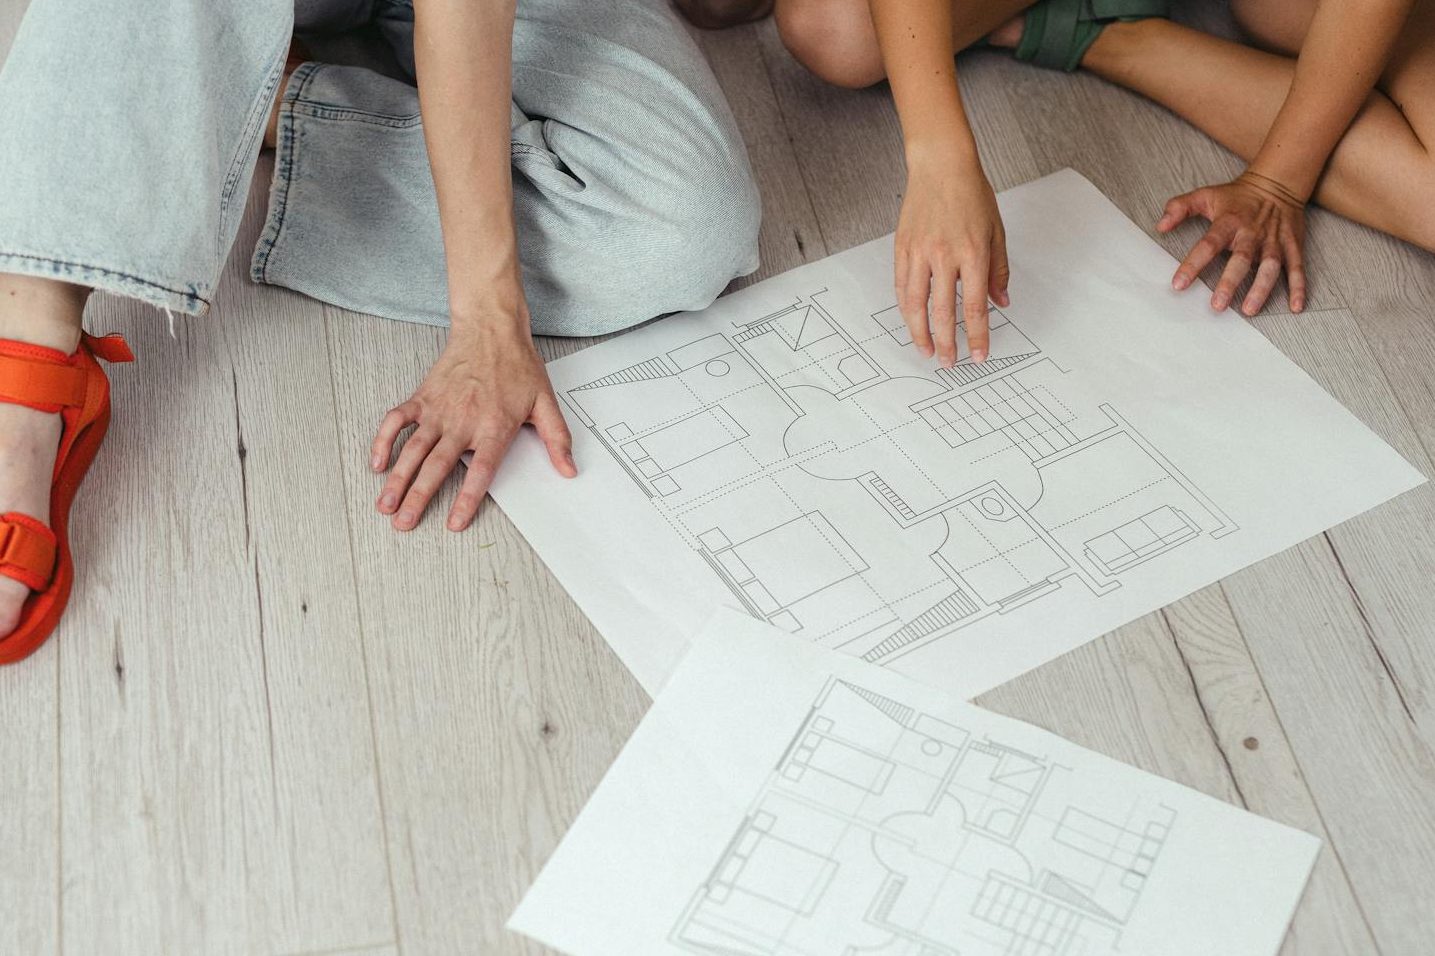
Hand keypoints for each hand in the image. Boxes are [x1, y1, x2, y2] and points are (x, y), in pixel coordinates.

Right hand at [370, 320, 576, 531]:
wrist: (491, 329)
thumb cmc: (518, 366)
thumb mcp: (545, 403)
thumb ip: (558, 439)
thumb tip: (570, 470)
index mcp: (494, 428)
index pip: (480, 472)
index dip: (466, 500)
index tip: (453, 523)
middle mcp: (463, 422)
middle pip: (437, 467)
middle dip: (418, 498)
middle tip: (404, 524)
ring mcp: (439, 410)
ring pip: (413, 450)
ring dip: (397, 480)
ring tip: (386, 505)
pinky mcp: (423, 397)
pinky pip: (397, 421)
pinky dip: (384, 441)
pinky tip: (377, 463)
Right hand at [895, 159, 1009, 366]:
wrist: (940, 165)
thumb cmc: (971, 194)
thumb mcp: (996, 231)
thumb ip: (999, 271)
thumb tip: (1002, 303)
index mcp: (972, 253)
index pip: (975, 306)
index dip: (978, 336)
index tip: (978, 355)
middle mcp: (944, 256)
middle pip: (943, 312)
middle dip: (946, 343)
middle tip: (949, 363)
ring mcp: (919, 253)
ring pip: (915, 304)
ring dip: (920, 333)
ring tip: (925, 351)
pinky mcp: (902, 248)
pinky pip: (901, 286)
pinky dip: (906, 309)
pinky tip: (911, 322)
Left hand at [1159, 170, 1307, 315]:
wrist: (1278, 181)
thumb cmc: (1236, 195)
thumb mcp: (1205, 195)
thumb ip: (1180, 208)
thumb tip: (1160, 225)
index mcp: (1229, 222)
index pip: (1208, 244)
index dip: (1193, 264)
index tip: (1178, 285)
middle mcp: (1252, 233)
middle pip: (1241, 259)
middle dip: (1229, 282)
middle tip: (1217, 306)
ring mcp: (1274, 240)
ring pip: (1270, 266)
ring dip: (1261, 288)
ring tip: (1249, 310)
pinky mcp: (1293, 245)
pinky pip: (1297, 267)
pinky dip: (1299, 287)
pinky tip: (1296, 307)